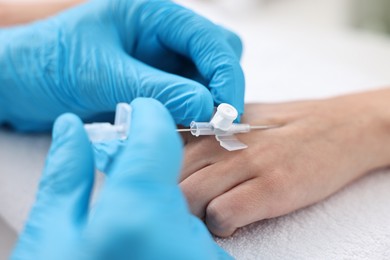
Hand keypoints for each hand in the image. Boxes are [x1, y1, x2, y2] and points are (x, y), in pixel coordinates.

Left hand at [0, 0, 243, 130]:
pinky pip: (186, 101)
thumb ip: (157, 89)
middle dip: (221, 91)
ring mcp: (162, 64)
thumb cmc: (50, 63)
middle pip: (220, 59)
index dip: (226, 76)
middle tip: (210, 124)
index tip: (224, 113)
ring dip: (204, 107)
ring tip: (191, 131)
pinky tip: (176, 132)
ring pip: (206, 84)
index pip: (213, 43)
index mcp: (156, 16)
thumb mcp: (102, 73)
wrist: (21, 84)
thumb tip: (206, 107)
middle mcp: (166, 38)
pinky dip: (188, 118)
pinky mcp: (154, 87)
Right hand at [12, 98, 231, 259]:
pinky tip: (144, 255)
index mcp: (137, 218)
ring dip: (157, 215)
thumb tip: (73, 128)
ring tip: (126, 241)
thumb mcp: (51, 239)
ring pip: (185, 214)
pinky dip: (171, 241)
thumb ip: (67, 175)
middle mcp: (183, 240)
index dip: (149, 118)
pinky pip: (195, 245)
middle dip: (145, 178)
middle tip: (118, 187)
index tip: (143, 112)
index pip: (159, 140)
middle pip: (172, 181)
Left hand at [180, 89, 389, 236]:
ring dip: (194, 216)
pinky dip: (221, 226)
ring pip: (187, 200)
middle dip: (170, 202)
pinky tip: (236, 220)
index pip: (159, 156)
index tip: (165, 191)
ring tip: (212, 215)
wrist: (340, 127)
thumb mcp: (237, 118)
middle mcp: (219, 142)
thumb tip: (170, 155)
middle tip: (187, 211)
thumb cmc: (284, 125)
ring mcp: (245, 163)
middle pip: (166, 181)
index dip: (157, 179)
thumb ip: (203, 135)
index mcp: (208, 126)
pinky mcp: (271, 187)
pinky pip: (221, 216)